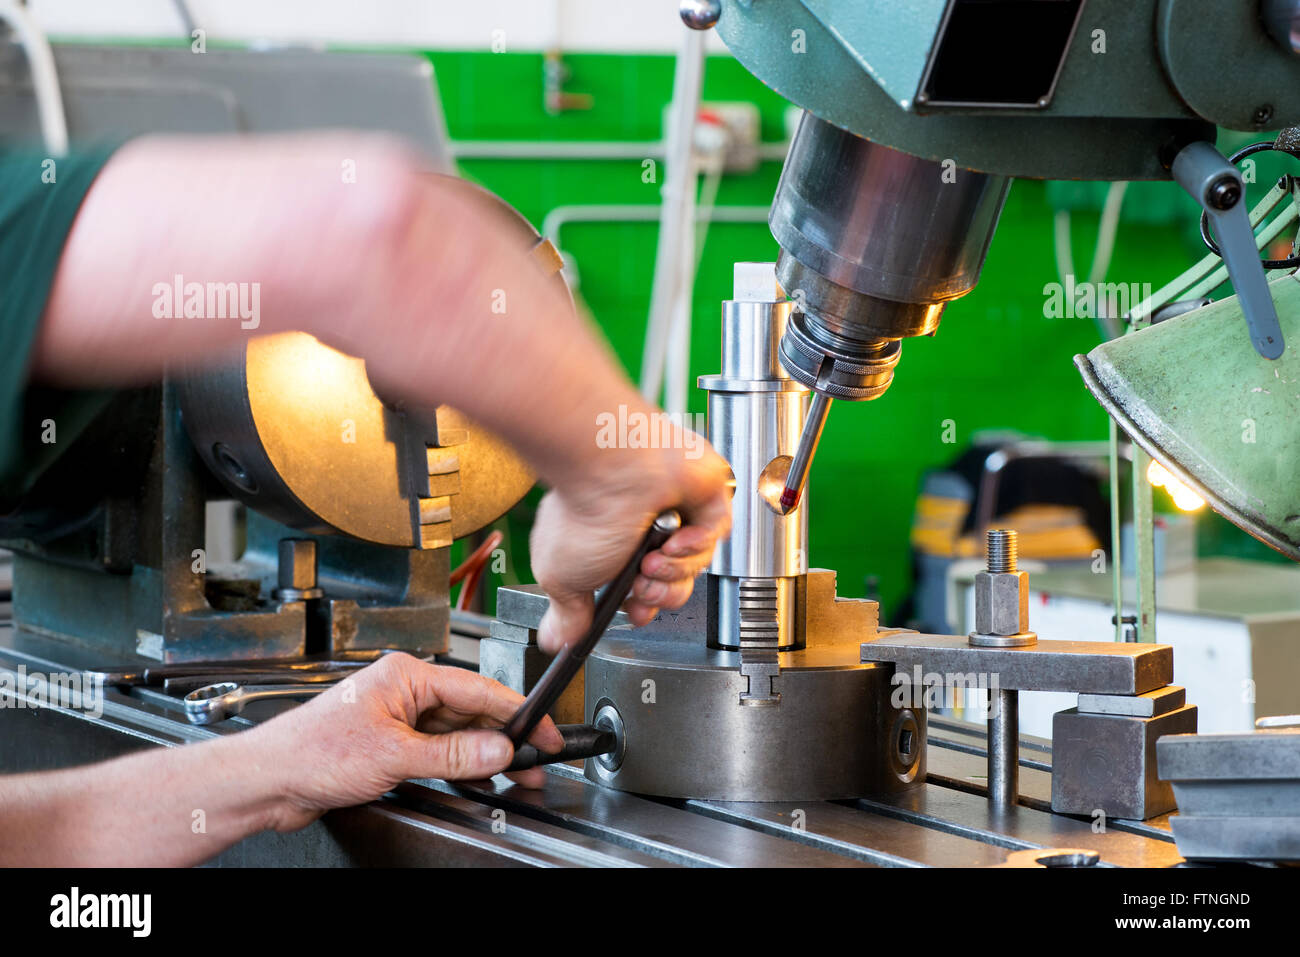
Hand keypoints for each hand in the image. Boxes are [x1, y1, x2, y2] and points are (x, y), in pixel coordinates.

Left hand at [244, 653, 563, 831]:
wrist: (269, 781)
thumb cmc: (310, 751)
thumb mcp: (395, 755)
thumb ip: (454, 754)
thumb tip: (498, 749)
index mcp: (407, 675)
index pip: (479, 688)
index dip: (518, 712)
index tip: (544, 730)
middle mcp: (404, 691)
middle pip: (471, 710)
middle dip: (505, 737)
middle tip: (535, 760)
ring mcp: (398, 717)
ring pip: (457, 732)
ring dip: (484, 754)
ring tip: (515, 773)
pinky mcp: (390, 743)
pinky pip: (438, 750)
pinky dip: (460, 764)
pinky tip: (477, 777)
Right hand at [531, 433, 732, 653]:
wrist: (609, 468)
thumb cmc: (584, 511)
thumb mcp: (561, 577)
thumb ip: (568, 613)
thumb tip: (557, 639)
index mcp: (614, 547)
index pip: (644, 591)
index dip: (644, 606)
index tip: (637, 610)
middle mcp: (648, 531)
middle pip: (674, 585)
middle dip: (659, 594)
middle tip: (642, 583)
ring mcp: (678, 513)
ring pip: (695, 565)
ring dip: (674, 570)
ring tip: (653, 558)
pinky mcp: (705, 498)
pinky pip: (715, 536)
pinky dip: (695, 543)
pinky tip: (674, 535)